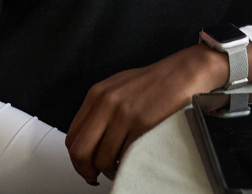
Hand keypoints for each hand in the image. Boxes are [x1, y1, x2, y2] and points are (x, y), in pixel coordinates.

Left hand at [64, 42, 251, 183]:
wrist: (180, 74)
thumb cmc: (151, 84)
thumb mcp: (116, 89)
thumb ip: (99, 111)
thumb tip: (88, 141)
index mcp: (96, 95)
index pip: (72, 135)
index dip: (76, 159)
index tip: (85, 167)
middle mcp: (106, 104)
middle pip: (81, 151)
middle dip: (86, 170)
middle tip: (95, 176)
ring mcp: (124, 116)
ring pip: (104, 159)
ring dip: (111, 170)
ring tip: (120, 166)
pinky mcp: (143, 126)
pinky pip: (127, 157)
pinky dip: (127, 166)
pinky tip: (133, 162)